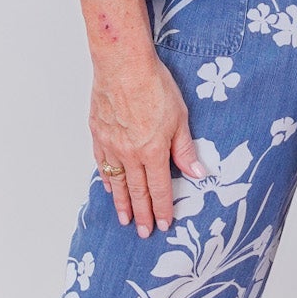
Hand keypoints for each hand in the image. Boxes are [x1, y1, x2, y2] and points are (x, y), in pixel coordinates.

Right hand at [89, 49, 205, 237]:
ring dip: (122, 203)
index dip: (162, 209)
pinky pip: (101, 164)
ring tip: (124, 219)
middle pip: (137, 191)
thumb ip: (185, 149)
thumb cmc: (153, 85)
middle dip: (141, 214)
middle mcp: (130, 153)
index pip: (159, 189)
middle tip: (142, 232)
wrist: (122, 64)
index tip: (163, 224)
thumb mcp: (180, 117)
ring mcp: (111, 145)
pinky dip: (106, 179)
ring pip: (117, 182)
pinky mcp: (98, 133)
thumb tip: (198, 174)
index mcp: (153, 151)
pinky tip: (108, 187)